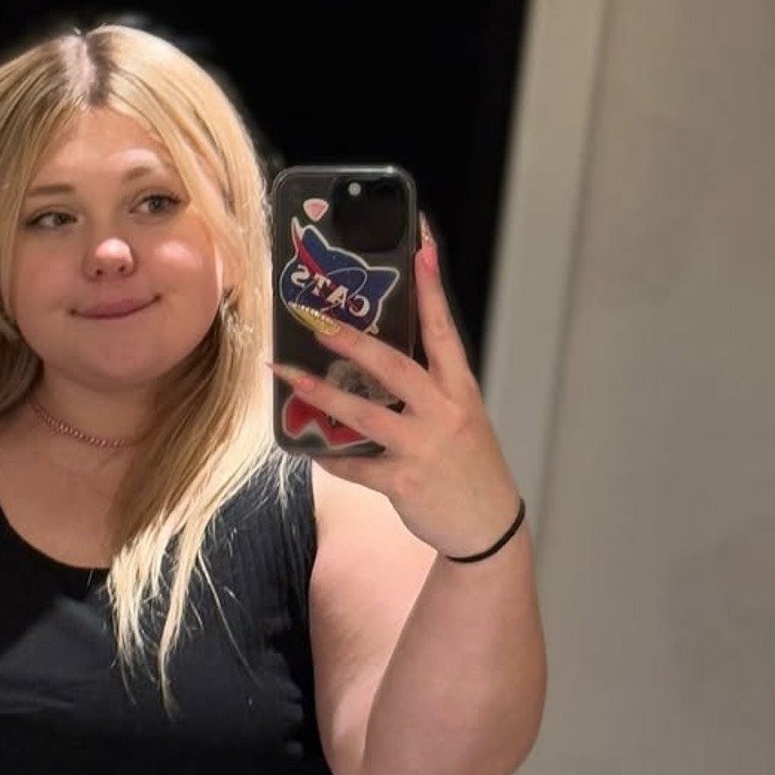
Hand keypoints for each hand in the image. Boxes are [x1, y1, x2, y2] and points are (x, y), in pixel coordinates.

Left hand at [270, 234, 521, 560]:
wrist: (488, 528)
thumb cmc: (469, 467)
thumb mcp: (461, 419)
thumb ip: (428, 391)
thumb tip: (378, 363)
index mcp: (459, 391)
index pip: (443, 330)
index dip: (430, 288)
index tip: (418, 246)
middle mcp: (443, 413)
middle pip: (395, 366)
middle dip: (353, 341)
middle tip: (319, 321)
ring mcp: (422, 447)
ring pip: (364, 414)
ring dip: (321, 393)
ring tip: (287, 374)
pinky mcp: (403, 482)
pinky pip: (354, 466)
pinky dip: (328, 457)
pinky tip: (306, 448)